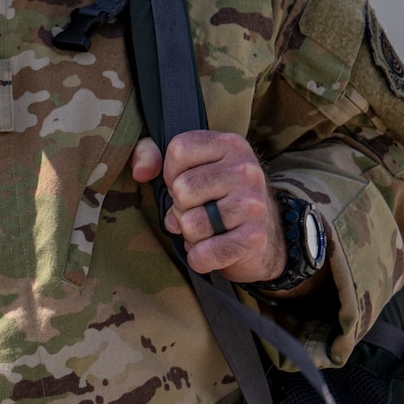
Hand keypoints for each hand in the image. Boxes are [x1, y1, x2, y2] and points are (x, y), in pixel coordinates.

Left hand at [131, 131, 284, 282]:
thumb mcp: (188, 167)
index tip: (187, 184)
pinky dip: (199, 258)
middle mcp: (246, 170)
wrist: (262, 238)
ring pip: (190, 223)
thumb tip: (140, 172)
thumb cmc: (215, 198)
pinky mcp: (254, 238)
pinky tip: (211, 250)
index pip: (178, 150)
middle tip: (200, 211)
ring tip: (207, 230)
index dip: (171, 173)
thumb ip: (150, 155)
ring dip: (191, 234)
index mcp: (230, 144)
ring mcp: (253, 204)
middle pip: (182, 189)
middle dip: (181, 207)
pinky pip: (204, 253)